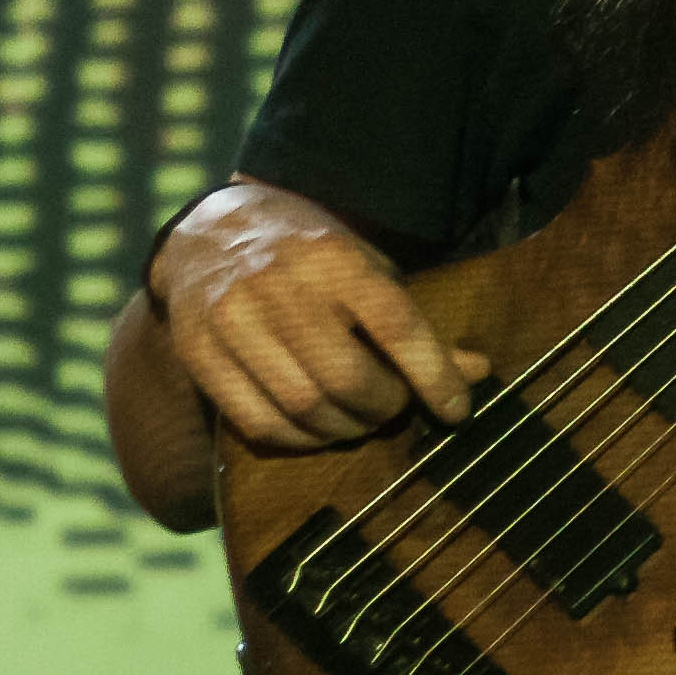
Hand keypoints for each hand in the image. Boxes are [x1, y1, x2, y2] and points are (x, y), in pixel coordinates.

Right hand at [152, 181, 488, 449]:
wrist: (210, 234)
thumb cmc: (308, 257)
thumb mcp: (367, 269)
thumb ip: (414, 323)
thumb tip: (476, 373)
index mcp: (332, 257)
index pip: (396, 325)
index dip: (434, 375)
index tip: (457, 409)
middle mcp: (278, 286)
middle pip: (347, 378)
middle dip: (385, 407)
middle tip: (396, 408)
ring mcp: (232, 321)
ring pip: (303, 407)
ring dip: (345, 429)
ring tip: (359, 419)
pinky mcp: (198, 354)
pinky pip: (259, 423)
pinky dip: (300, 440)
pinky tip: (317, 428)